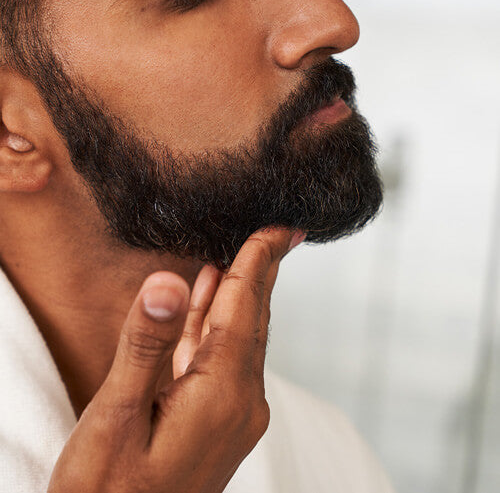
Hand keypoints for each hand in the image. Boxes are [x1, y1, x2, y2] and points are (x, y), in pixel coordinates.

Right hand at [47, 227, 303, 492]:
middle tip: (278, 231)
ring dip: (238, 295)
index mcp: (222, 394)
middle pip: (253, 319)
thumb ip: (146, 344)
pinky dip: (213, 325)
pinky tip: (205, 302)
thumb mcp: (117, 416)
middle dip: (262, 271)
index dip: (259, 261)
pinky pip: (220, 359)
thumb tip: (169, 279)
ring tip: (245, 255)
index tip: (278, 226)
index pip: (245, 308)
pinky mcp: (215, 422)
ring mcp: (231, 415)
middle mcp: (240, 403)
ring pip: (239, 337)